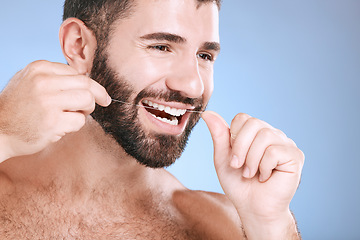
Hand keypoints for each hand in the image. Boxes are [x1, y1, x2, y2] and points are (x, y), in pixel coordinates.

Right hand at [0, 60, 110, 161]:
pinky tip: (60, 128)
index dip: (90, 85)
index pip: (77, 73)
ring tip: (73, 116)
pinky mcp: (52, 122)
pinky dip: (74, 126)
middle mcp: (43, 82)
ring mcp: (47, 102)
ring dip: (86, 111)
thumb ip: (53, 77)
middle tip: (101, 103)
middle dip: (98, 95)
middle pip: (87, 85)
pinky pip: (80, 121)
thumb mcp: (29, 81)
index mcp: (39, 68)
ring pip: (87, 100)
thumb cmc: (17, 108)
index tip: (97, 94)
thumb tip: (85, 78)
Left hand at [202, 111, 303, 237]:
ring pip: (265, 136)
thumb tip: (207, 113)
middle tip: (238, 166)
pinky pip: (275, 151)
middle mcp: (272, 134)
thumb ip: (219, 135)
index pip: (243, 118)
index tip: (233, 157)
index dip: (234, 137)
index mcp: (256, 133)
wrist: (253, 208)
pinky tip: (265, 177)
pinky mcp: (295, 156)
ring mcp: (285, 144)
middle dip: (240, 148)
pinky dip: (264, 167)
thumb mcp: (223, 157)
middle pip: (254, 123)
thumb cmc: (239, 184)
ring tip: (251, 174)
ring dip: (251, 159)